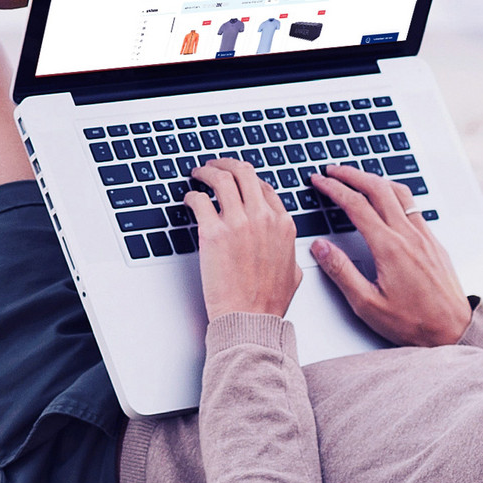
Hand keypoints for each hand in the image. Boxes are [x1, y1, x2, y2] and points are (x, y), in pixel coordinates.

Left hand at [187, 158, 301, 320]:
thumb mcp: (293, 272)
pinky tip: (189, 199)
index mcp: (282, 224)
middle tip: (214, 165)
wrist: (250, 319)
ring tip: (198, 173)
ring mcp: (238, 223)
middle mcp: (262, 218)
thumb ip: (289, 252)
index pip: (264, 187)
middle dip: (226, 163)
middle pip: (243, 172)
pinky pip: (199, 200)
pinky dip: (192, 195)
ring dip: (207, 171)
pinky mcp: (213, 233)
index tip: (237, 179)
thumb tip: (287, 248)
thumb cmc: (268, 302)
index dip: (247, 179)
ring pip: (221, 178)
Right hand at [308, 165, 471, 345]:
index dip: (334, 188)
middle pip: (377, 189)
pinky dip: (394, 193)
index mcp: (389, 248)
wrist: (453, 331)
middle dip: (352, 174)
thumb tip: (320, 248)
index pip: (356, 205)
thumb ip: (341, 272)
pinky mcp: (434, 241)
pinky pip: (413, 205)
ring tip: (358, 176)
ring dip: (375, 179)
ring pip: (399, 192)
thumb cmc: (414, 323)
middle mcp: (409, 236)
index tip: (320, 181)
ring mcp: (424, 236)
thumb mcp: (367, 305)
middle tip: (333, 170)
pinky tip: (388, 199)